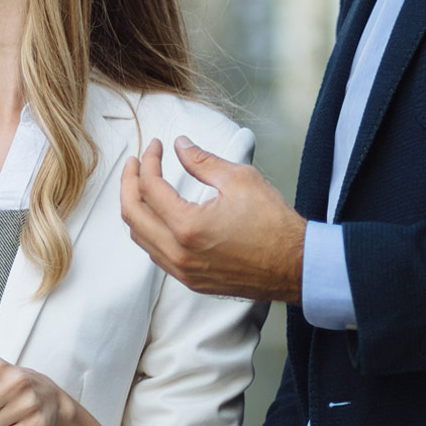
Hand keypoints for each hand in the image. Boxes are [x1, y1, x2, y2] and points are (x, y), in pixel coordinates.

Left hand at [119, 136, 304, 304]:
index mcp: (187, 226)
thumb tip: (179, 145)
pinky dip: (149, 230)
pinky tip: (157, 214)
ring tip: (142, 184)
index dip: (149, 161)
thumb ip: (202, 161)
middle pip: (132, 214)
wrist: (296, 266)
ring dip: (136, 207)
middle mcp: (178, 253)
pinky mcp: (191, 281)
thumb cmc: (274, 224)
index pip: (149, 187)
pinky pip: (155, 253)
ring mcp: (183, 271)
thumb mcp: (239, 180)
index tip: (156, 146)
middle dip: (129, 182)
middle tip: (136, 162)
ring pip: (140, 237)